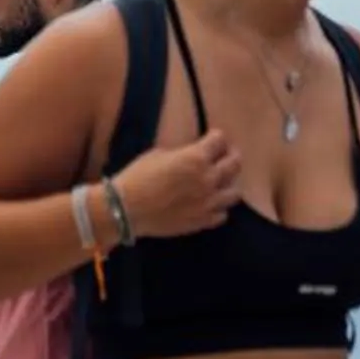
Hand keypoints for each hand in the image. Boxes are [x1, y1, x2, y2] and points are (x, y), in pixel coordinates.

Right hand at [113, 133, 238, 241]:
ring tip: (220, 184)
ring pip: (235, 192)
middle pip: (235, 163)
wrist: (125, 210)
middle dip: (230, 156)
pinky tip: (209, 205)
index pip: (220, 140)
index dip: (216, 137)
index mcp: (196, 157)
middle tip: (224, 157)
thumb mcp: (157, 155)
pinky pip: (222, 214)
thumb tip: (189, 156)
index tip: (212, 139)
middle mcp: (208, 178)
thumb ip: (180, 154)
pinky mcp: (202, 221)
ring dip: (228, 185)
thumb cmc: (136, 177)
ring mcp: (208, 202)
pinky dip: (218, 208)